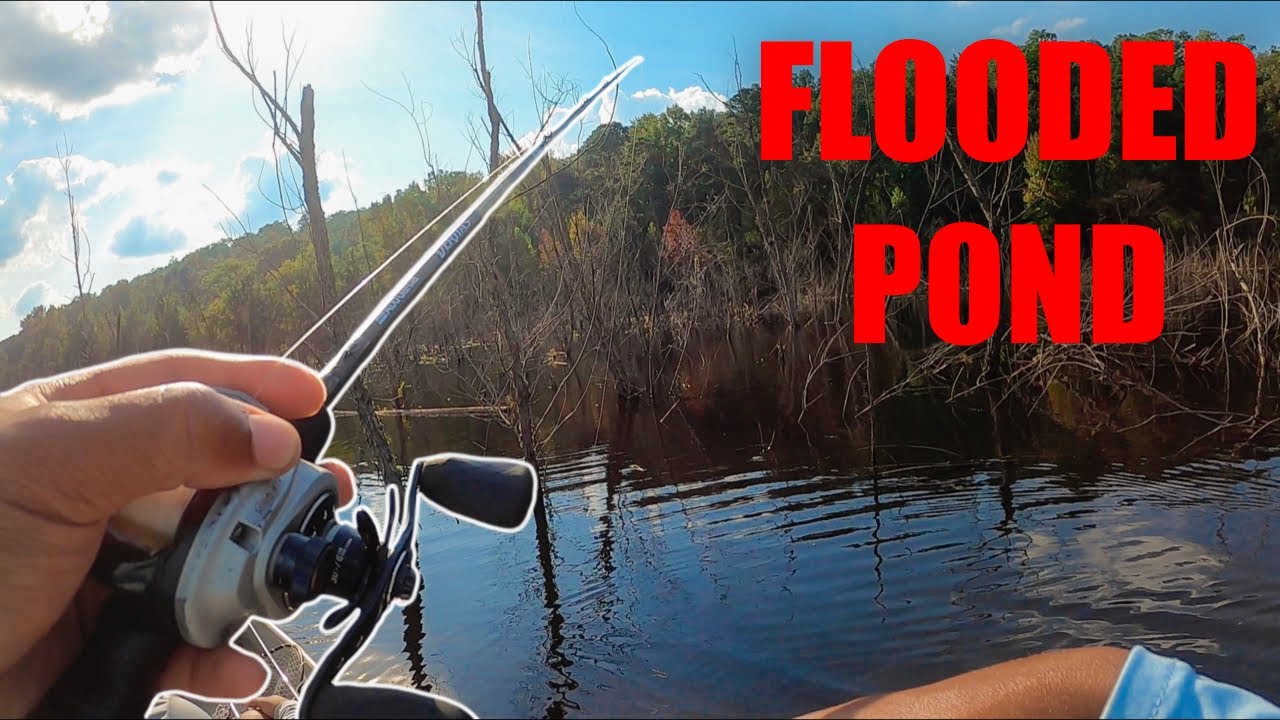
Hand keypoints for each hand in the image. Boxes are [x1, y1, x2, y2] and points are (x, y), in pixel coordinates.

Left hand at [0, 350, 356, 716]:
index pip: (181, 385)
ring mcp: (108, 569)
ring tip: (285, 587)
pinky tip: (235, 663)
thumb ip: (168, 431)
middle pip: (214, 475)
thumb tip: (274, 436)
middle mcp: (101, 493)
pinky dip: (220, 656)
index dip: (252, 384)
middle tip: (326, 498)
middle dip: (274, 487)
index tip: (315, 398)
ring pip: (212, 560)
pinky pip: (188, 644)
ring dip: (256, 578)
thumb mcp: (53, 464)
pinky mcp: (109, 641)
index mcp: (78, 428)